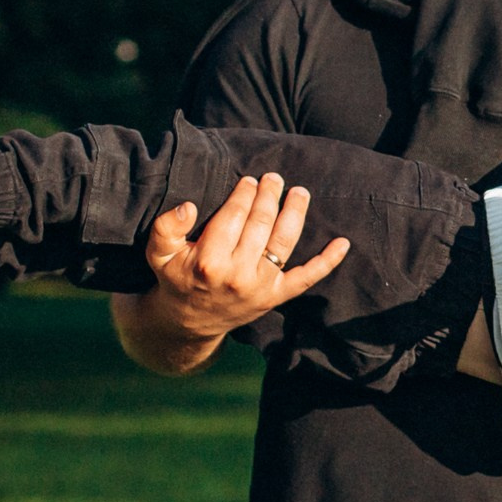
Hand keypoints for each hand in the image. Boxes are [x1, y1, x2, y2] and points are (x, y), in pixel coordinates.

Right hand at [139, 173, 349, 343]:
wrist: (188, 323)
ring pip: (284, 242)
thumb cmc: (175, 279)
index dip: (244, 194)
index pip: (233, 217)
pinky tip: (343, 243)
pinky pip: (306, 278)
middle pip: (261, 224)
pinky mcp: (276, 297)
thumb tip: (189, 206)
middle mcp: (238, 275)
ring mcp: (261, 287)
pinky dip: (327, 261)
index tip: (249, 179)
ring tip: (299, 192)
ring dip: (295, 213)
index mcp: (209, 262)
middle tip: (274, 178)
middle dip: (269, 196)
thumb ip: (166, 228)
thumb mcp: (158, 254)